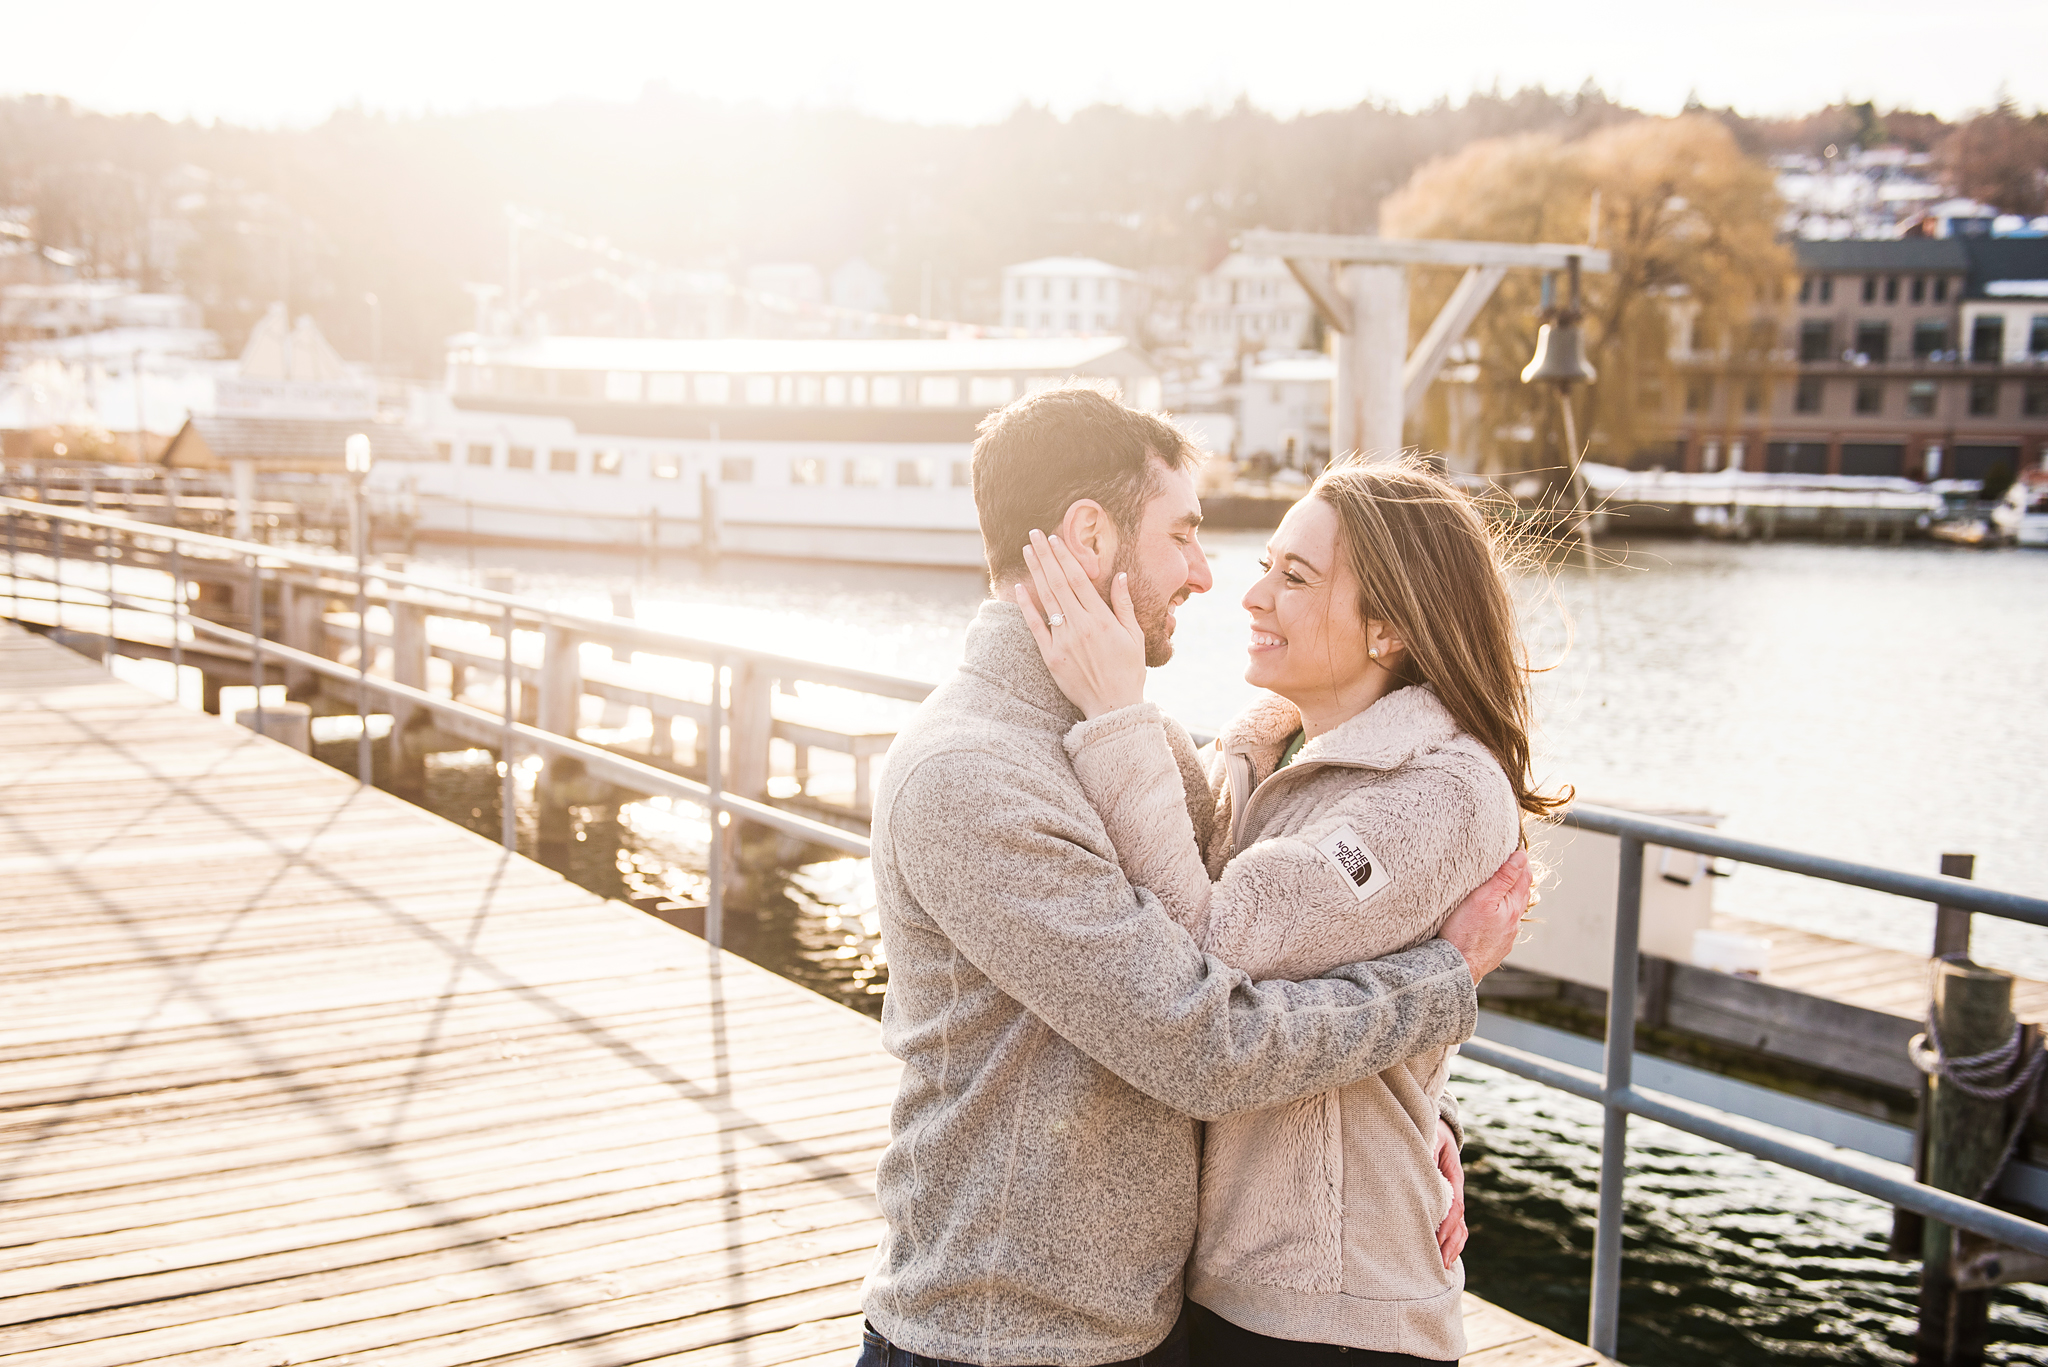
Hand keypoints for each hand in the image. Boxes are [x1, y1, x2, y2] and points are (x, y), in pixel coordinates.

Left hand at [1015, 529, 1147, 719]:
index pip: (1078, 579)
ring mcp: (1063, 641)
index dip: (1065, 557)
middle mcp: (1080, 626)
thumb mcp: (1134, 636)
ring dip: (1036, 572)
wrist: (1114, 706)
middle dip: (1046, 556)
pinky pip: (1036, 626)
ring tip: (1027, 550)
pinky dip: (1027, 606)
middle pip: (1058, 582)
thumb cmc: (1128, 671)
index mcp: (1102, 619)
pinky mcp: (1051, 656)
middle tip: (1034, 534)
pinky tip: (1021, 587)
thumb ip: (1124, 605)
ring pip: (1046, 599)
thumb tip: (1120, 576)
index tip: (1055, 539)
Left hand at [1434, 1118, 1467, 1267]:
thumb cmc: (1430, 1132)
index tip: (1438, 1237)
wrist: (1437, 1128)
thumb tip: (1423, 1169)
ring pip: (1459, 1228)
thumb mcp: (1430, 1138)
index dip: (1448, 1223)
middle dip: (1450, 1244)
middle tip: (1439, 1264)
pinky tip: (1442, 1257)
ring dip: (1452, 1247)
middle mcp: (1456, 1191)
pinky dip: (1450, 1242)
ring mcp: (1453, 1198)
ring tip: (1441, 1267)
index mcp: (1454, 1177)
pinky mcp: (1446, 1203)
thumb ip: (1427, 1153)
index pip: (1455, 1205)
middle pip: (1460, 1223)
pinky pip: (1453, 1226)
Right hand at [1439, 850, 1530, 981]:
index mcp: (1512, 908)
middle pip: (1521, 895)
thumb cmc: (1464, 932)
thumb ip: (1503, 878)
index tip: (1516, 849)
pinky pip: (1503, 927)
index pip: (1524, 878)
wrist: (1456, 969)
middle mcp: (1513, 924)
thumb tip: (1521, 857)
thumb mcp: (1482, 898)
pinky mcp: (1496, 949)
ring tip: (1501, 888)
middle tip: (1511, 864)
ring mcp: (1506, 938)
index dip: (1522, 862)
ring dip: (1509, 899)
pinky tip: (1490, 917)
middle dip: (1518, 879)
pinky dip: (1500, 916)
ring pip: (1512, 913)